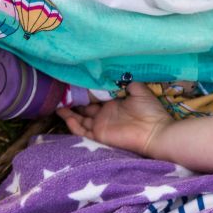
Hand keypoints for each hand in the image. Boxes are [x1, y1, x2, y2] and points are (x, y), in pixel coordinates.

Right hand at [57, 82, 172, 155]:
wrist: (155, 132)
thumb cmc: (150, 112)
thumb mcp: (139, 91)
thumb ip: (127, 83)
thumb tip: (117, 76)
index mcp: (113, 105)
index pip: (95, 99)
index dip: (85, 93)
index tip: (74, 85)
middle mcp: (105, 115)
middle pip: (84, 110)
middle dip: (74, 103)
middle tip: (60, 95)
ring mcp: (101, 126)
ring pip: (80, 120)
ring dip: (69, 114)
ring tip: (56, 106)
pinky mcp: (99, 135)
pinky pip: (82, 131)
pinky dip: (73, 125)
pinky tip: (65, 117)